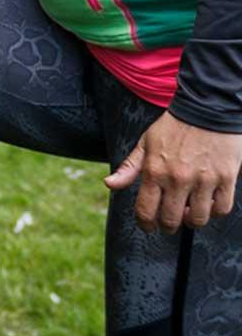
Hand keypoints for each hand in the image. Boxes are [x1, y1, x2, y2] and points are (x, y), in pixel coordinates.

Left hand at [104, 112, 241, 232]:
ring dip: (191, 221)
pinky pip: (222, 208)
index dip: (145, 224)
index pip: (146, 211)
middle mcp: (178, 178)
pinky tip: (208, 204)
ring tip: (189, 212)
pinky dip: (214, 212)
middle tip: (169, 223)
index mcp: (154, 171)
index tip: (149, 227)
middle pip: (171, 220)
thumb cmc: (173, 127)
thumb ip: (129, 167)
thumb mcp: (145, 143)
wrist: (207, 108)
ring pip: (197, 218)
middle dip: (167, 226)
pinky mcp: (226, 177)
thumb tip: (109, 185)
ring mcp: (203, 179)